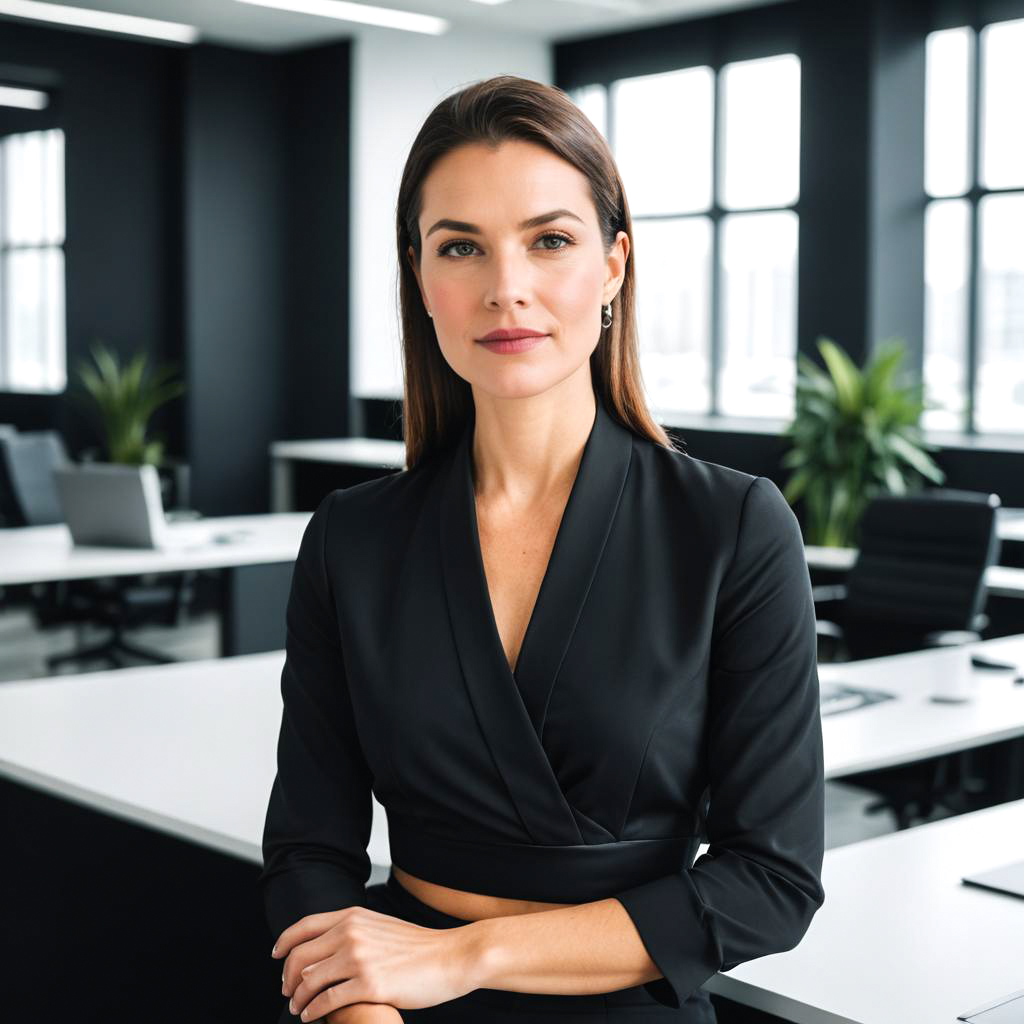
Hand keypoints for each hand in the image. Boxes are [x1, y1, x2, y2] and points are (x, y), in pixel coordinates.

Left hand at [274, 906, 479, 1020]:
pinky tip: (313, 1016)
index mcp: (353, 916)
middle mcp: (351, 933)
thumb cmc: (418, 946)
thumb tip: (325, 947)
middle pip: (299, 957)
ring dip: (298, 999)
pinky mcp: (368, 986)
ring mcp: (358, 959)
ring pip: (308, 981)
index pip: (304, 927)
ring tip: (299, 1008)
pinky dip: (313, 1011)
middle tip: (288, 991)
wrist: (449, 957)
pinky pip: (326, 1001)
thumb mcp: (380, 926)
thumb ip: (353, 930)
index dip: (284, 943)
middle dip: (287, 978)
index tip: (276, 956)